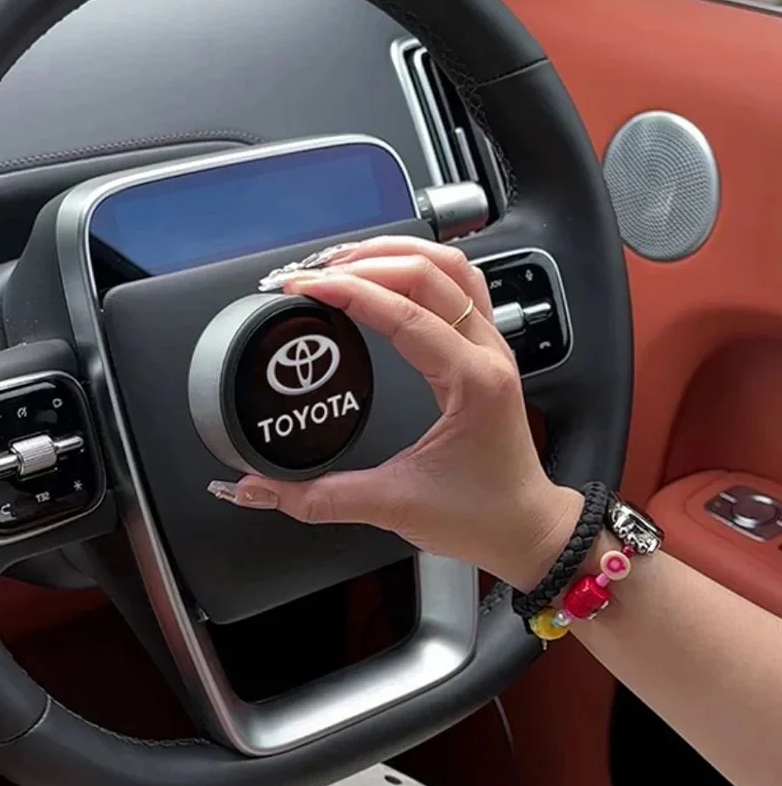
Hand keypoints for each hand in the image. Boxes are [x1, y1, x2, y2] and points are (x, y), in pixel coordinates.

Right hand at [209, 236, 581, 590]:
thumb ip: (319, 498)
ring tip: (344, 260)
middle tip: (313, 272)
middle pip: (430, 272)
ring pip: (451, 267)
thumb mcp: (393, 506)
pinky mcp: (484, 352)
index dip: (349, 291)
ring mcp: (490, 347)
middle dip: (364, 261)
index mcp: (471, 382)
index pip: (405, 313)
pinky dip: (418, 269)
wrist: (526, 531)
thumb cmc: (482, 516)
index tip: (304, 287)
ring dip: (396, 254)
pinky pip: (459, 287)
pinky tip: (386, 274)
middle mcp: (487, 353)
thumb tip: (260, 488)